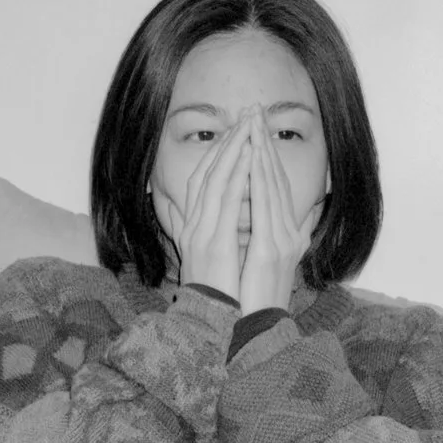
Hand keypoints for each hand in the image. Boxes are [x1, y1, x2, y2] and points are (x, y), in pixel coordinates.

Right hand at [175, 113, 255, 302]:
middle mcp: (193, 226)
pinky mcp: (212, 242)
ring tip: (249, 126)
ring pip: (215, 179)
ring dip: (232, 150)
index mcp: (195, 229)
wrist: (210, 326)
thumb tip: (224, 221)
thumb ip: (216, 237)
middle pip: (208, 173)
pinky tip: (248, 156)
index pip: (204, 181)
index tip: (237, 132)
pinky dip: (235, 175)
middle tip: (246, 116)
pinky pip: (223, 201)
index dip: (219, 154)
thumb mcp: (215, 263)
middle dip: (227, 142)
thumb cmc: (219, 299)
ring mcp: (200, 232)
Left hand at [237, 118, 320, 314]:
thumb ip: (278, 237)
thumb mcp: (266, 265)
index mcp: (287, 235)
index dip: (266, 154)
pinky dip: (260, 179)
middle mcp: (290, 234)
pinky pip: (265, 206)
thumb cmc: (256, 303)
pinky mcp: (271, 249)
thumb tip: (291, 217)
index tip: (255, 127)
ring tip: (253, 124)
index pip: (275, 186)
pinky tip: (253, 158)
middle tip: (254, 110)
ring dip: (262, 152)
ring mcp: (283, 241)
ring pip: (272, 185)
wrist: (257, 331)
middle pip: (276, 178)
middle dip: (264, 142)